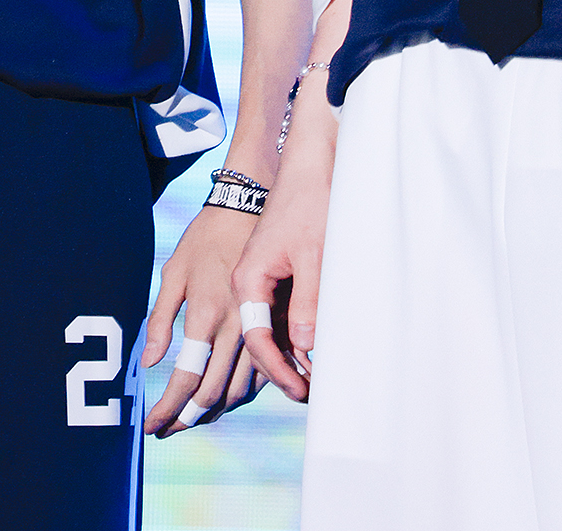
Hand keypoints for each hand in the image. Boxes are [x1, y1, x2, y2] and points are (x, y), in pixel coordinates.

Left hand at [141, 205, 266, 434]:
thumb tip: (147, 363)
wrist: (248, 208)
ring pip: (241, 390)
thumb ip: (160, 320)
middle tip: (167, 429)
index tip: (150, 426)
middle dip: (187, 418)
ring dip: (215, 410)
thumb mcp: (173, 272)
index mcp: (206, 314)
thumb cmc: (204, 238)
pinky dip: (241, 392)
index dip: (167, 409)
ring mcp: (259, 327)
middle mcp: (235, 327)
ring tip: (192, 417)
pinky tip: (224, 395)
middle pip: (213, 393)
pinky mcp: (276, 324)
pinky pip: (261, 373)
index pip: (186, 378)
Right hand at [230, 131, 331, 401]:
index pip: (256, 339)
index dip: (280, 370)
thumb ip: (307, 303)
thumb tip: (304, 348)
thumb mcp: (314, 255)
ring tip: (314, 381)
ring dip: (288, 358)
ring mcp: (261, 281)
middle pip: (258, 341)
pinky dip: (292, 338)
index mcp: (247, 279)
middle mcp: (248, 284)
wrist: (310, 166)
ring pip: (268, 331)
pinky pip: (277, 316)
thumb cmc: (310, 205)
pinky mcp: (276, 276)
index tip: (303, 389)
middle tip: (310, 395)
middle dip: (281, 372)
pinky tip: (310, 354)